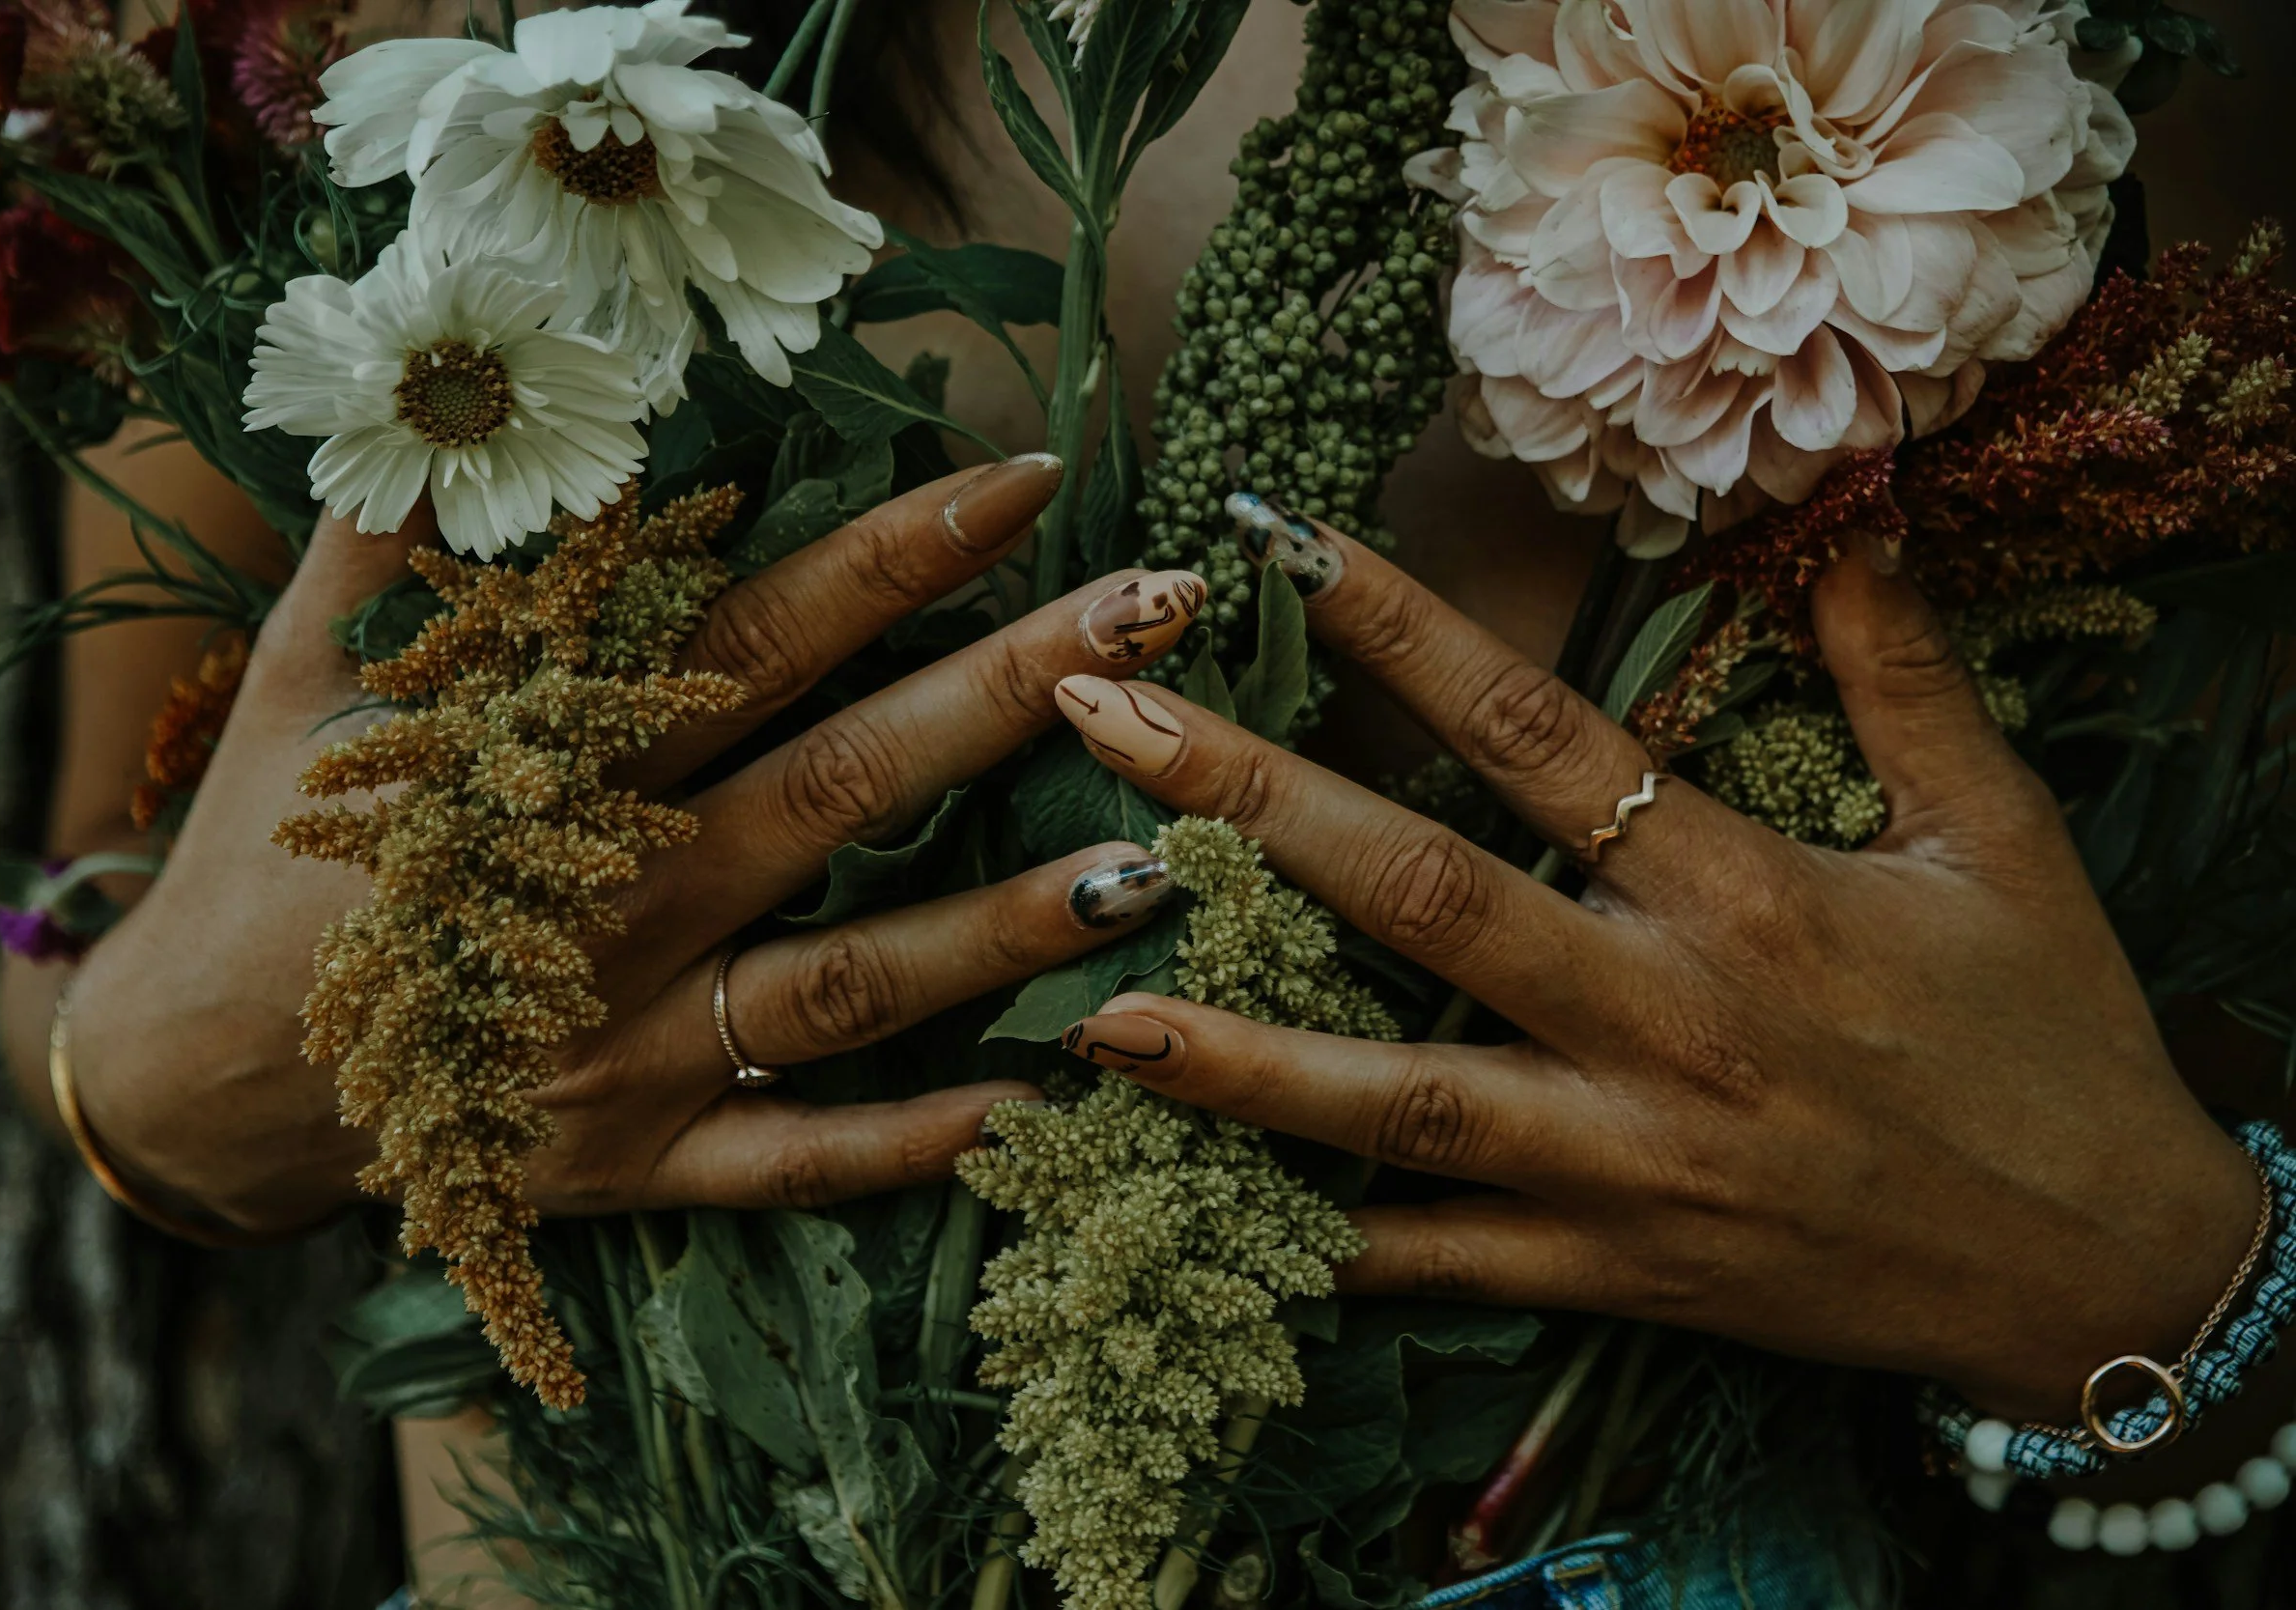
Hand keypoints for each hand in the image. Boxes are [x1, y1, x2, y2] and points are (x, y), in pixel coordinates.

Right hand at [66, 457, 1210, 1235]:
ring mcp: (633, 1046)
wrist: (192, 1083)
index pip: (749, 641)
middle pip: (840, 784)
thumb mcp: (311, 680)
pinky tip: (1042, 1105)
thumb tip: (468, 391)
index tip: (1027, 480)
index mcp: (546, 765)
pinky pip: (790, 1160)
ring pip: (849, 982)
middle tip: (1160, 612)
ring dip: (1006, 925)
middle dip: (1008, 691)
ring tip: (1164, 864)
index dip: (891, 557)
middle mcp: (613, 901)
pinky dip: (911, 1143)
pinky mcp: (634, 1162)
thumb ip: (402, 543)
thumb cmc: (273, 858)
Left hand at [1050, 518, 2256, 1420]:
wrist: (2103, 1270)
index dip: (1401, 631)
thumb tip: (1851, 508)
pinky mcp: (1611, 1274)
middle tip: (1090, 713)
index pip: (1538, 734)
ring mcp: (1624, 1163)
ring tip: (1091, 1000)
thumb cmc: (2049, 1036)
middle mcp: (1661, 1021)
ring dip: (1235, 1051)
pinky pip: (1438, 1262)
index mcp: (1745, 893)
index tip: (1277, 544)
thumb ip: (1904, 671)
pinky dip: (1319, 1240)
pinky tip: (1198, 1208)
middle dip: (1243, 800)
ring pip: (1396, 1099)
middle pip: (1418, 894)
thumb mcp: (2000, 834)